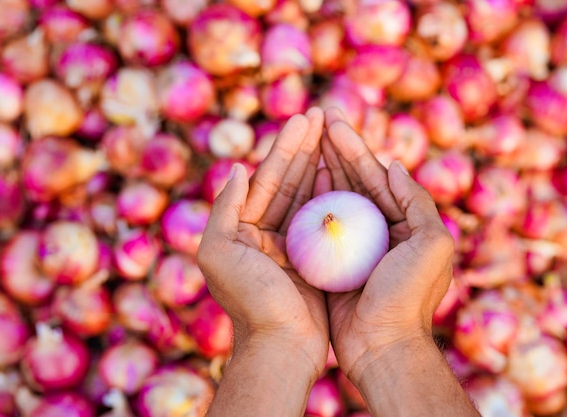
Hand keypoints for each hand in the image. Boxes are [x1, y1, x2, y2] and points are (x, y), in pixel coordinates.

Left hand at [197, 107, 328, 377]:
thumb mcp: (220, 251)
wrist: (282, 346)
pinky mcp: (315, 259)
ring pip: (308, 196)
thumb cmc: (251, 301)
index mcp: (242, 229)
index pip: (267, 177)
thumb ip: (224, 208)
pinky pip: (327, 220)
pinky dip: (335, 195)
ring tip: (336, 132)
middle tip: (323, 114)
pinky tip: (346, 174)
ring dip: (321, 163)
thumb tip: (238, 167)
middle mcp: (266, 233)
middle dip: (306, 147)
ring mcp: (292, 246)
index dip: (286, 147)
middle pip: (289, 181)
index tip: (305, 118)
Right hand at [319, 107, 454, 383]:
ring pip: (333, 199)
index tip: (332, 120)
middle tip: (313, 118)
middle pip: (353, 181)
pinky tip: (293, 183)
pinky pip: (316, 227)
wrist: (382, 345)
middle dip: (334, 149)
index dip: (354, 147)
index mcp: (404, 222)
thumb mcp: (431, 243)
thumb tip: (393, 165)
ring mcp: (354, 245)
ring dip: (319, 168)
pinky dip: (307, 203)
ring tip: (301, 139)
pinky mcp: (331, 262)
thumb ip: (416, 201)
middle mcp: (379, 229)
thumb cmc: (408, 295)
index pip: (375, 176)